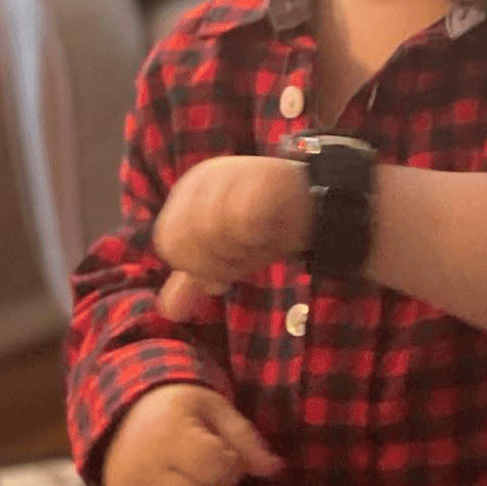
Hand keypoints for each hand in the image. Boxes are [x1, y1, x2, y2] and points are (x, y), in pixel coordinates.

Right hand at [103, 382, 282, 485]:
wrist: (126, 412)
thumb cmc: (179, 409)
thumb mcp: (215, 408)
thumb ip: (245, 438)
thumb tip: (275, 468)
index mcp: (169, 434)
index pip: (214, 467)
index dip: (232, 465)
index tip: (226, 454)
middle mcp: (143, 466)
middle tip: (214, 473)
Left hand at [153, 155, 308, 319]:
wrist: (316, 204)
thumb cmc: (267, 227)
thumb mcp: (227, 254)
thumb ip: (196, 278)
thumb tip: (170, 311)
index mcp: (188, 193)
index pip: (169, 243)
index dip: (198, 265)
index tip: (228, 264)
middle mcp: (203, 179)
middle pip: (187, 240)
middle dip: (219, 261)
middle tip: (247, 253)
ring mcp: (231, 174)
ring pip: (212, 232)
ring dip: (241, 251)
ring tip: (261, 240)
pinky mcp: (260, 177)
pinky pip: (242, 219)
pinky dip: (256, 235)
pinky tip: (270, 230)